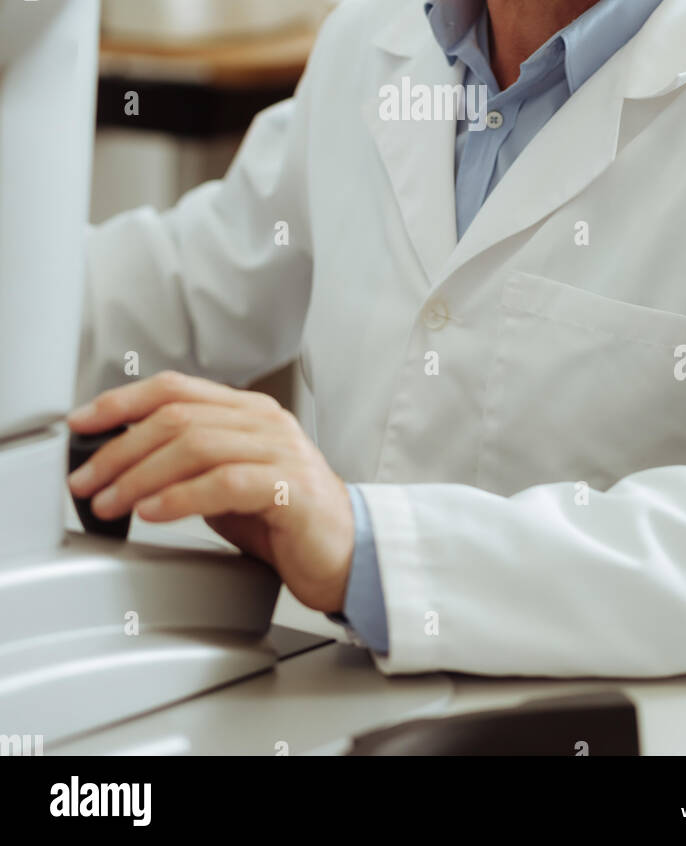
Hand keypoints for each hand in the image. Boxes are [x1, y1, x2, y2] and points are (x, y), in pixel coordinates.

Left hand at [67, 371, 354, 612]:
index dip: (122, 401)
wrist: (347, 554)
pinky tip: (153, 513)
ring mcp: (281, 450)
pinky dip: (181, 497)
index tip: (81, 423)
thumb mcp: (225, 482)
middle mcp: (264, 422)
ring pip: (196, 445)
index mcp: (247, 411)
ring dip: (140, 476)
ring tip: (110, 503)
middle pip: (177, 416)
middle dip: (120, 449)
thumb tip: (119, 465)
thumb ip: (185, 465)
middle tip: (86, 481)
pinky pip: (225, 483)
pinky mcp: (291, 488)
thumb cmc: (284, 521)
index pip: (176, 387)